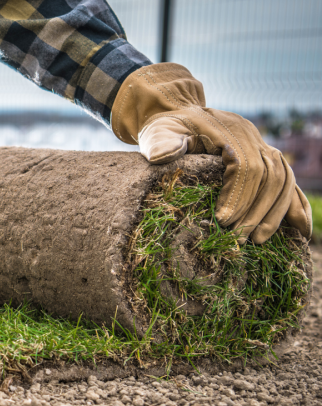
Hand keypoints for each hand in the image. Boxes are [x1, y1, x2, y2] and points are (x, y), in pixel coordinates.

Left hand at [111, 63, 311, 243]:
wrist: (180, 114)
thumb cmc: (167, 128)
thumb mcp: (158, 131)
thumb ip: (161, 143)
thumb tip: (165, 155)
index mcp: (229, 130)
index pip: (244, 166)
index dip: (238, 195)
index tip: (223, 221)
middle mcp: (252, 136)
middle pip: (269, 175)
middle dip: (256, 210)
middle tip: (239, 238)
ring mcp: (261, 146)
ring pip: (283, 179)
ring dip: (274, 212)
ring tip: (257, 240)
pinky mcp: (264, 157)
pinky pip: (287, 180)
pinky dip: (295, 204)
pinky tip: (299, 230)